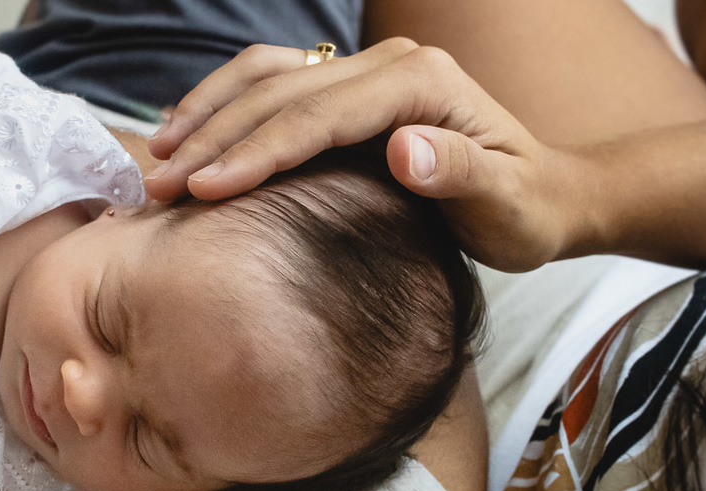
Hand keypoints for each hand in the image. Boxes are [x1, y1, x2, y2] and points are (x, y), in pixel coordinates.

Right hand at [145, 39, 585, 271]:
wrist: (548, 193)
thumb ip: (459, 174)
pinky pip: (274, 82)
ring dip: (206, 115)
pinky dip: (225, 104)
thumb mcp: (507, 206)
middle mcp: (389, 64)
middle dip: (212, 140)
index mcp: (421, 84)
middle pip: (279, 94)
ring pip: (266, 77)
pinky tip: (188, 132)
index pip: (317, 116)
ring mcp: (365, 71)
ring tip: (156, 158)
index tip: (203, 191)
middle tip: (157, 188)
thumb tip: (403, 150)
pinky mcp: (350, 89)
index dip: (254, 151)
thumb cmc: (526, 211)